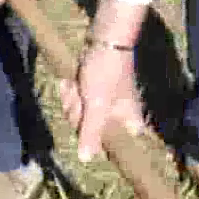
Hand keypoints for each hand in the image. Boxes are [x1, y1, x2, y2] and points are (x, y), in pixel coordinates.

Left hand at [60, 41, 145, 162]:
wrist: (104, 38)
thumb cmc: (107, 72)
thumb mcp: (96, 105)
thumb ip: (91, 133)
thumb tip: (85, 160)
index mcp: (128, 123)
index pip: (109, 146)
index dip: (94, 137)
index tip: (90, 120)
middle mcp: (117, 116)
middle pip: (88, 130)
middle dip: (79, 111)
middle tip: (84, 95)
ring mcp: (102, 105)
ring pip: (78, 115)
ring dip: (73, 99)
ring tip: (79, 83)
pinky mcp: (91, 93)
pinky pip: (75, 101)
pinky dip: (70, 90)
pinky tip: (72, 80)